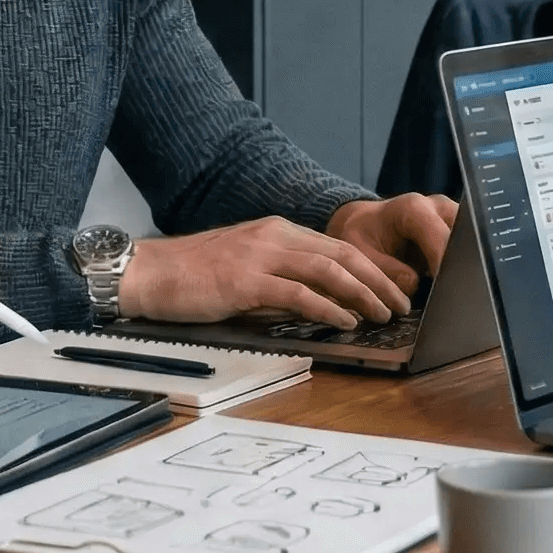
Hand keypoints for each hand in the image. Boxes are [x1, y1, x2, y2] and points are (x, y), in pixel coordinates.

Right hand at [119, 216, 413, 329]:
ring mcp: (260, 256)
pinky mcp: (246, 280)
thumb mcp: (246, 270)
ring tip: (385, 313)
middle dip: (379, 278)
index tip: (397, 285)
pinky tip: (346, 321)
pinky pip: (298, 293)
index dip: (372, 266)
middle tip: (403, 302)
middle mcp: (273, 236)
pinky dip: (328, 307)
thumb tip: (318, 303)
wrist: (149, 272)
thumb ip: (281, 280)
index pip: (337, 245)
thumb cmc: (193, 276)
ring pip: (327, 269)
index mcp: (276, 231)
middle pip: (341, 253)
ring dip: (362, 292)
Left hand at [326, 193, 458, 289]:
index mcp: (414, 208)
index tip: (444, 296)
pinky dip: (463, 271)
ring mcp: (453, 218)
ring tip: (454, 297)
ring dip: (465, 270)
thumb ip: (384, 270)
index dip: (445, 266)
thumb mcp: (359, 253)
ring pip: (472, 245)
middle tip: (454, 299)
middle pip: (465, 238)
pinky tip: (454, 292)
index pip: (440, 237)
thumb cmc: (360, 235)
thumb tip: (415, 285)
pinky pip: (470, 251)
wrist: (363, 223)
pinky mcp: (459, 232)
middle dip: (461, 269)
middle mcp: (439, 208)